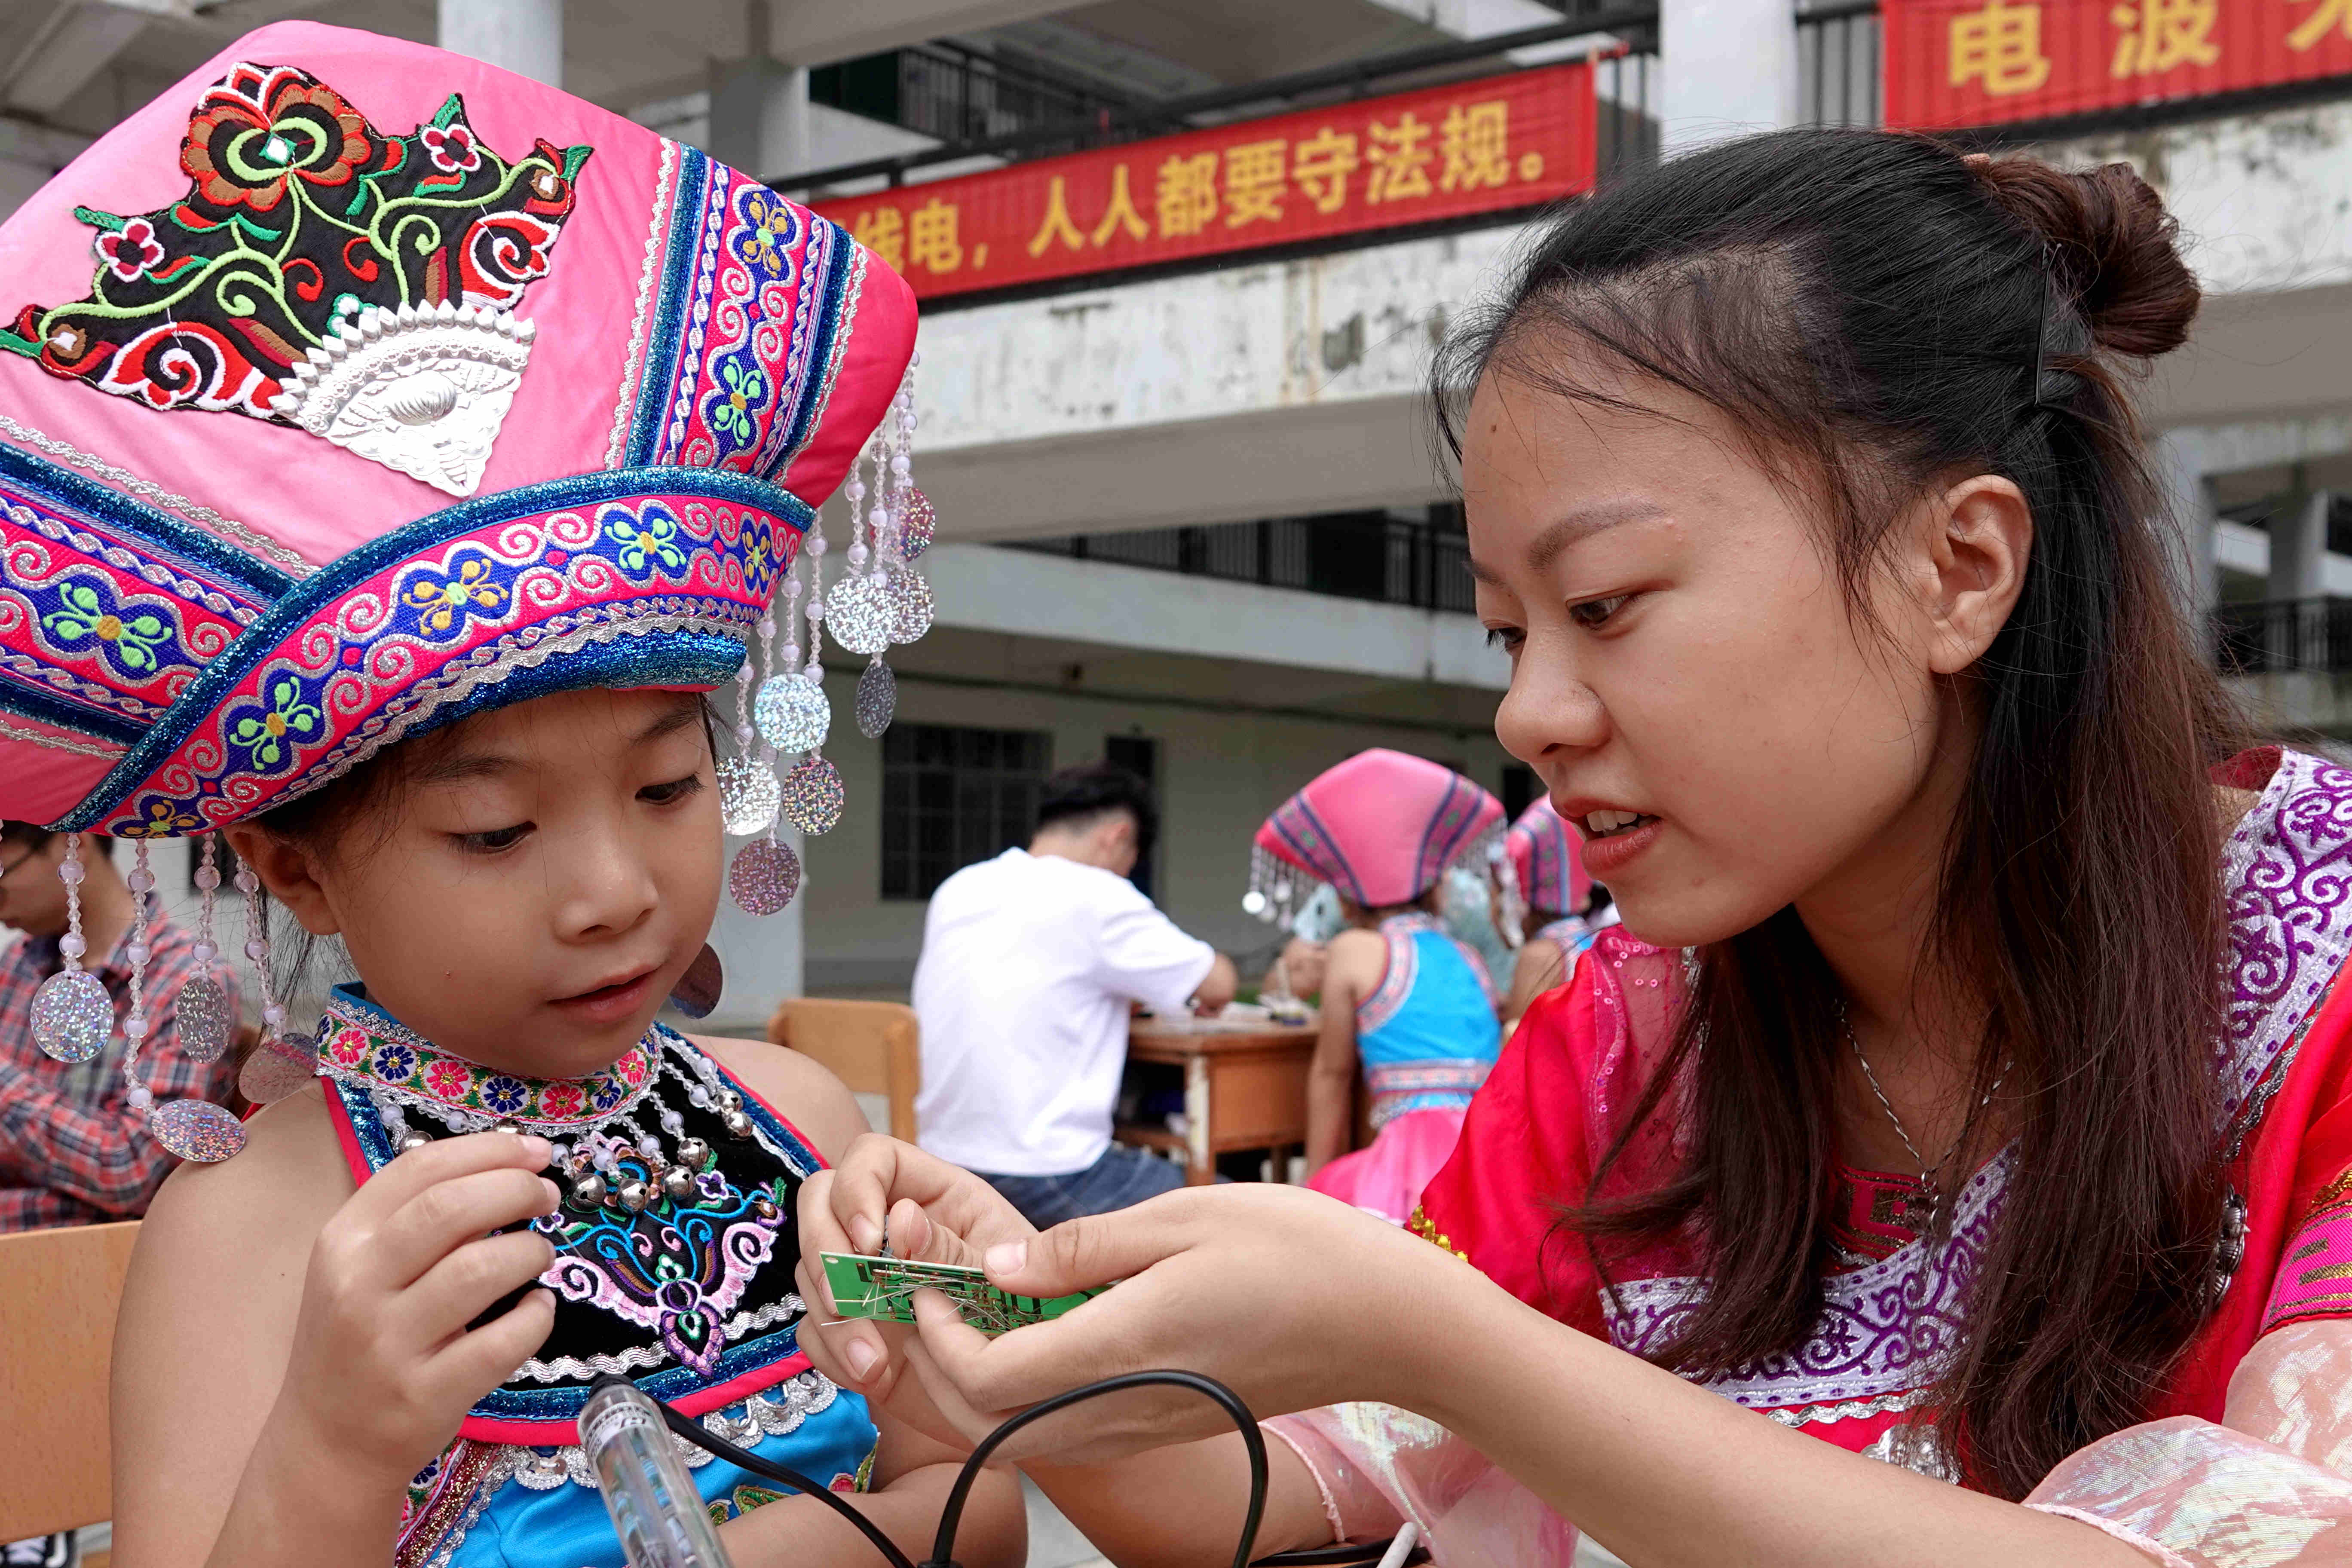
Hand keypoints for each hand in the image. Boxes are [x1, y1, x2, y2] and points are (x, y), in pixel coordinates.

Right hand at [274, 1132, 560, 1481]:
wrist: (326, 1444)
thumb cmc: (356, 1342)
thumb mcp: (359, 1271)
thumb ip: (414, 1220)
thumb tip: (505, 1167)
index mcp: (342, 1242)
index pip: (419, 1168)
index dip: (489, 1150)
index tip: (535, 1151)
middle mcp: (358, 1286)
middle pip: (451, 1208)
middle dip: (515, 1188)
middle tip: (547, 1195)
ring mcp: (389, 1344)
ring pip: (480, 1269)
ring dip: (530, 1250)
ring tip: (538, 1254)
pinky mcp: (426, 1395)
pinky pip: (502, 1341)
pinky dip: (536, 1316)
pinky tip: (537, 1308)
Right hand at [794, 1135, 1037, 1435]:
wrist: (1021, 1391)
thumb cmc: (1027, 1321)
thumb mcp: (1005, 1281)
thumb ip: (956, 1250)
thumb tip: (903, 1218)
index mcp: (935, 1194)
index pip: (872, 1157)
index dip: (857, 1188)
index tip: (869, 1241)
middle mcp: (889, 1226)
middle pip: (820, 1201)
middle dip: (823, 1249)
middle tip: (846, 1299)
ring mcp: (863, 1274)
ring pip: (810, 1268)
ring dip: (832, 1316)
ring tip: (874, 1363)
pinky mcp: (851, 1324)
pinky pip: (811, 1327)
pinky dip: (832, 1352)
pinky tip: (872, 1376)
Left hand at [896, 1183, 1471, 1463]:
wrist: (1387, 1321)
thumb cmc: (1297, 1252)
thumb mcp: (1183, 1218)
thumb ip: (1083, 1250)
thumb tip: (1000, 1266)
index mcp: (1123, 1347)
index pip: (989, 1378)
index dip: (940, 1339)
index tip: (929, 1286)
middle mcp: (1127, 1406)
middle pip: (994, 1426)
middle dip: (944, 1371)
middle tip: (938, 1303)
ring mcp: (1150, 1426)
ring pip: (1031, 1437)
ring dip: (986, 1386)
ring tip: (984, 1312)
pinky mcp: (1171, 1426)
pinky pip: (1076, 1429)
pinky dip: (1035, 1393)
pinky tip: (1050, 1330)